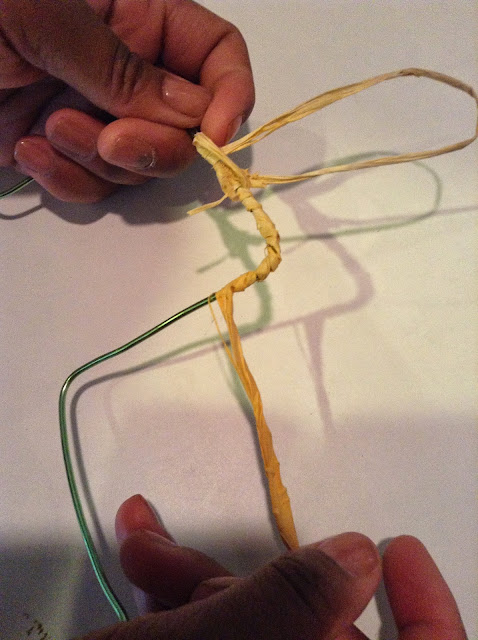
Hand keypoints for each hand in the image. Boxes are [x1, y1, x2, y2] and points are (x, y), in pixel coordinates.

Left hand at [0, 0, 253, 201]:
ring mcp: (94, 115)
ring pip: (140, 166)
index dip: (230, 94)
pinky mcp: (62, 152)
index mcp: (135, 14)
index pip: (216, 54)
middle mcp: (125, 69)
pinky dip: (68, 182)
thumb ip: (124, 68)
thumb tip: (193, 116)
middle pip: (186, 127)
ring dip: (100, 162)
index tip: (215, 135)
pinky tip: (25, 151)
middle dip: (155, 145)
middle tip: (112, 141)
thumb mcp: (44, 15)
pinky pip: (94, 187)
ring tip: (45, 128)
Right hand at [77, 495, 466, 638]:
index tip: (400, 550)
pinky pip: (214, 639)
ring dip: (199, 585)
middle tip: (214, 566)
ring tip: (146, 546)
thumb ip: (295, 603)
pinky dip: (180, 603)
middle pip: (321, 639)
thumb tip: (360, 555)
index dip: (427, 613)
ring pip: (255, 634)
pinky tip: (147, 565)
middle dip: (260, 589)